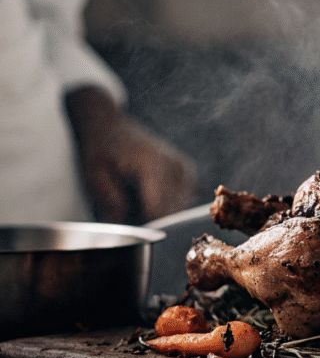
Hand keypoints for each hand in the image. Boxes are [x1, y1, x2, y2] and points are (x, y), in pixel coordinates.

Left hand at [65, 87, 196, 223]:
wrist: (108, 126)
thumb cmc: (100, 151)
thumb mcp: (94, 177)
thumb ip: (110, 204)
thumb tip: (126, 231)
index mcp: (153, 164)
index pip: (159, 211)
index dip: (143, 225)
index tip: (128, 227)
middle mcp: (174, 165)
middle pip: (171, 212)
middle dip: (151, 220)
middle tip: (128, 211)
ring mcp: (184, 168)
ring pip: (179, 209)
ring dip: (161, 212)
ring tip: (138, 199)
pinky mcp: (187, 171)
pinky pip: (183, 201)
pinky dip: (168, 204)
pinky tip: (149, 194)